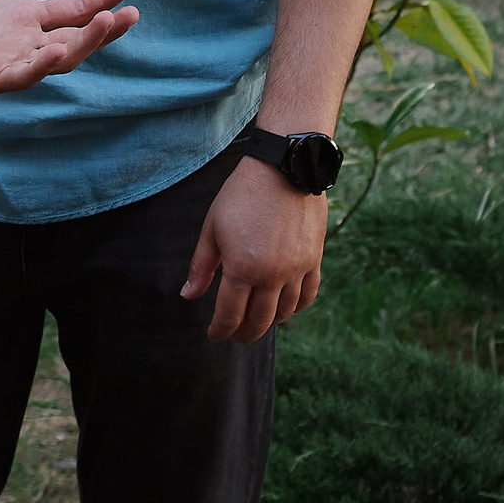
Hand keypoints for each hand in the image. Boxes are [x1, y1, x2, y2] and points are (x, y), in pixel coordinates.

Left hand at [0, 0, 139, 91]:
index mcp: (22, 16)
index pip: (72, 10)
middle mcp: (22, 40)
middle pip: (76, 38)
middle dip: (105, 29)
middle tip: (133, 15)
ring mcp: (8, 60)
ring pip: (59, 58)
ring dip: (85, 45)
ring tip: (108, 24)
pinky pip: (22, 76)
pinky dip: (41, 66)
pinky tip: (57, 50)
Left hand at [181, 157, 327, 342]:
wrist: (283, 167)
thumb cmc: (241, 194)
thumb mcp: (212, 227)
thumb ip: (201, 266)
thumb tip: (188, 295)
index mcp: (241, 268)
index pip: (229, 316)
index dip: (220, 331)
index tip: (215, 334)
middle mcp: (271, 275)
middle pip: (258, 322)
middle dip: (243, 334)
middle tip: (235, 335)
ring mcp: (296, 269)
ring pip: (285, 313)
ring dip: (269, 323)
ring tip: (258, 322)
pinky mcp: (314, 259)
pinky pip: (308, 295)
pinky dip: (296, 307)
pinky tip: (286, 307)